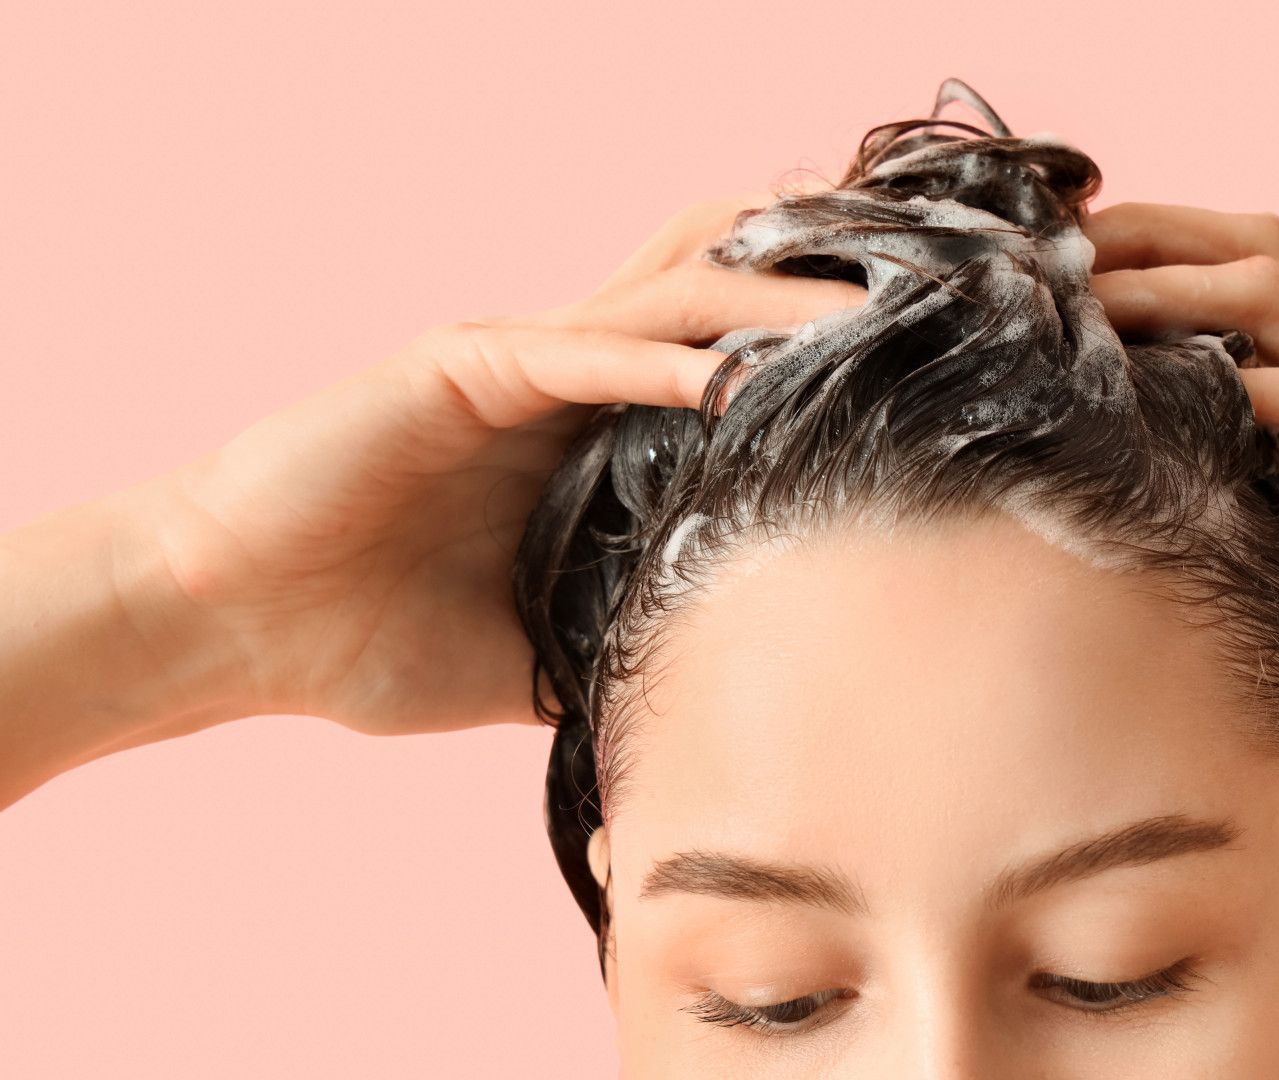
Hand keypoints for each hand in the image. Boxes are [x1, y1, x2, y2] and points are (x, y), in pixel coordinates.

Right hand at [150, 193, 863, 735]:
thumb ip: (615, 653)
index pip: (718, 377)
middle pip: (711, 312)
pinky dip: (657, 358)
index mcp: (585, 441)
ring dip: (760, 304)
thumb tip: (714, 717)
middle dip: (811, 302)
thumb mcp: (531, 658)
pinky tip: (734, 373)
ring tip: (861, 310)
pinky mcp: (457, 367)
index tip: (914, 386)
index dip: (808, 367)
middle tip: (921, 309)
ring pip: (661, 306)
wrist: (232, 627)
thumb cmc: (367, 643)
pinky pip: (574, 349)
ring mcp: (512, 364)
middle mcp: (562, 383)